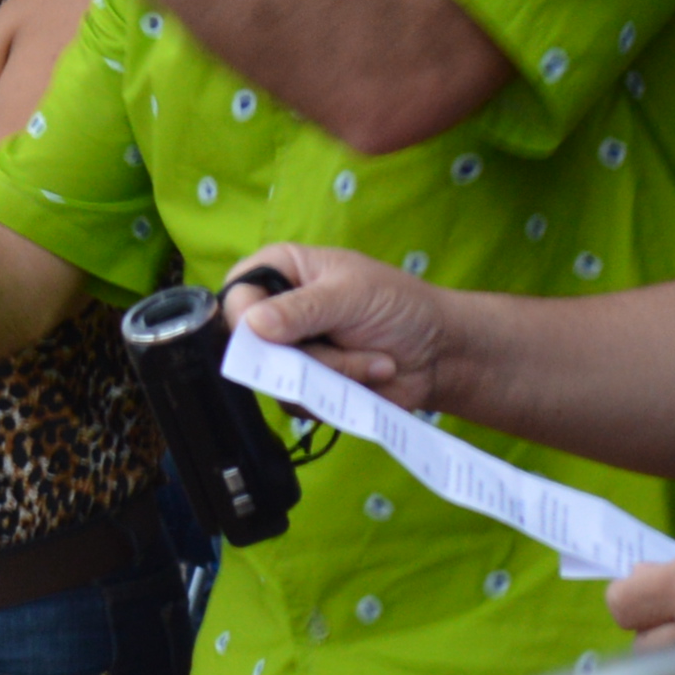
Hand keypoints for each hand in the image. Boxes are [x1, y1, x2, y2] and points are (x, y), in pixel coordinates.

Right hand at [229, 242, 468, 413]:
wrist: (438, 354)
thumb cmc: (399, 305)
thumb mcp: (351, 295)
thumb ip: (302, 308)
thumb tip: (252, 325)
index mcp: (279, 271)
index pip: (236, 297)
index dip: (248, 320)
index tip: (275, 335)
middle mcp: (276, 313)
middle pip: (251, 345)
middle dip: (306, 353)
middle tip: (347, 339)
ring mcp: (289, 354)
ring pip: (277, 379)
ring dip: (332, 374)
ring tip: (372, 359)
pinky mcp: (305, 388)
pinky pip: (298, 403)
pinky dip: (338, 395)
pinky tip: (368, 377)